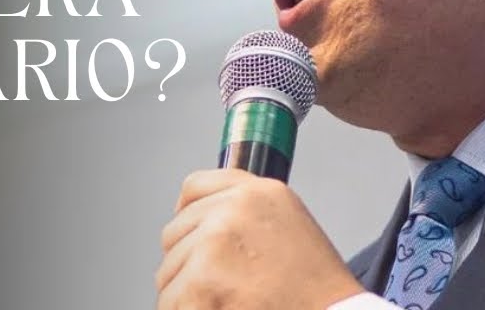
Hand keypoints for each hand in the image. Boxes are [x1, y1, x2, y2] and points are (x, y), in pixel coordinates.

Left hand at [156, 168, 363, 309]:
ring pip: (168, 272)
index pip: (195, 187)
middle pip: (175, 233)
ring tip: (228, 302)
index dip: (187, 215)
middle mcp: (235, 208)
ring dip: (187, 294)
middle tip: (221, 286)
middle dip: (188, 263)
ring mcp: (216, 241)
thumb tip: (203, 224)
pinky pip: (171, 302)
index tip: (190, 235)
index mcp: (259, 193)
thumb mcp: (289, 227)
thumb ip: (246, 215)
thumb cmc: (317, 290)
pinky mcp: (202, 279)